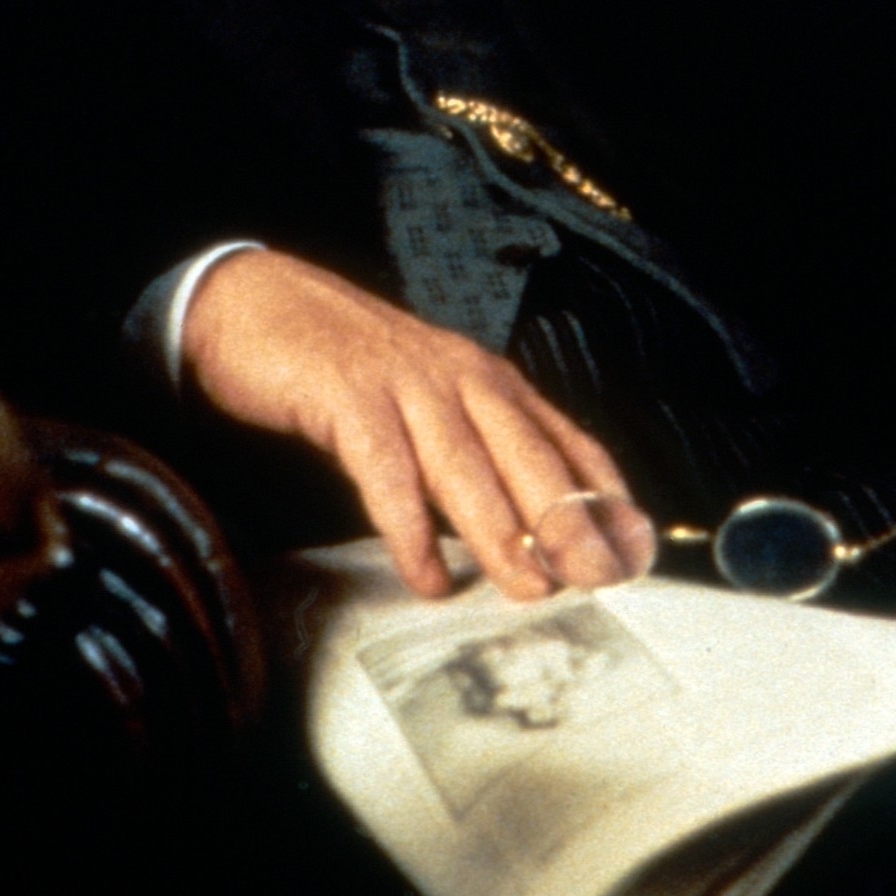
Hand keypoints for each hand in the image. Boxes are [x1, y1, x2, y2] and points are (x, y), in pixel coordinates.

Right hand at [182, 251, 656, 601]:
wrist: (260, 307)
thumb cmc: (351, 371)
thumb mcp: (432, 404)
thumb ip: (479, 457)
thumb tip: (530, 534)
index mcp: (490, 382)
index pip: (568, 441)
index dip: (606, 498)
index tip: (636, 550)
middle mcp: (461, 378)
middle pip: (529, 456)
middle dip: (570, 522)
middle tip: (599, 580)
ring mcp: (406, 385)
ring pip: (467, 467)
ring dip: (502, 533)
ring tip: (528, 588)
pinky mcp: (348, 397)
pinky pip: (387, 470)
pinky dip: (410, 528)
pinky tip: (426, 574)